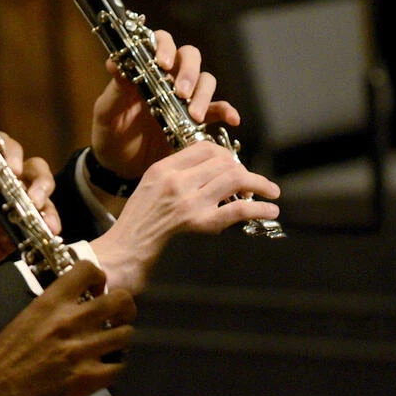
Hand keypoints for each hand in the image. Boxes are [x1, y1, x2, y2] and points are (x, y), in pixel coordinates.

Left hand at [0, 133, 58, 313]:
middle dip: (39, 180)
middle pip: (28, 171)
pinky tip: (51, 232)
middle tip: (35, 197)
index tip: (13, 168)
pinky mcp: (12, 237)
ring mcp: (6, 214)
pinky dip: (48, 226)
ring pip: (38, 197)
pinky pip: (37, 226)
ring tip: (47, 222)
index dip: (11, 152)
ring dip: (47, 204)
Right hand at [0, 261, 134, 395]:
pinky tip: (106, 367)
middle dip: (124, 307)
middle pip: (121, 300)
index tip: (97, 290)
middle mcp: (71, 321)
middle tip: (117, 316)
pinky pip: (119, 366)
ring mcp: (82, 350)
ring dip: (121, 338)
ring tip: (112, 343)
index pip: (89, 269)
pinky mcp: (86, 379)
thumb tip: (75, 303)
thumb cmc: (3, 355)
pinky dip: (116, 366)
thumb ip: (55, 307)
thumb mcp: (28, 316)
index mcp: (52, 302)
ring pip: (126, 334)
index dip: (99, 278)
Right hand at [89, 141, 280, 294]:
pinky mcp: (198, 223)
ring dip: (259, 184)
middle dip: (244, 170)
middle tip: (254, 182)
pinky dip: (259, 208)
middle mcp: (177, 180)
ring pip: (235, 179)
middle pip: (224, 162)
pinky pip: (237, 209)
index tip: (234, 164)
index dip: (225, 154)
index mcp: (164, 167)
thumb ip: (177, 173)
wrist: (124, 248)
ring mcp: (188, 201)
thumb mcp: (150, 185)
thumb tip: (212, 170)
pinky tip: (270, 210)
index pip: (204, 147)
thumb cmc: (137, 221)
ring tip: (271, 191)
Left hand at [90, 29, 240, 180]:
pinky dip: (227, 111)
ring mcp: (184, 99)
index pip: (162, 42)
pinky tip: (231, 119)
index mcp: (146, 70)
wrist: (119, 167)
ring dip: (203, 94)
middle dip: (189, 72)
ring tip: (194, 116)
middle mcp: (168, 79)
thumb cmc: (109, 134)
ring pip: (205, 81)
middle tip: (182, 93)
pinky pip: (218, 110)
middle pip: (190, 57)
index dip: (165, 47)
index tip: (162, 64)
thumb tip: (115, 63)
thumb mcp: (107, 112)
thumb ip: (115, 89)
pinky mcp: (196, 121)